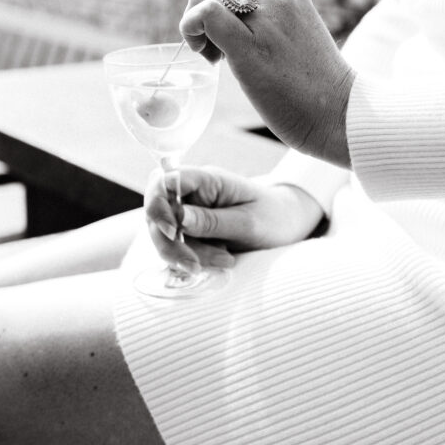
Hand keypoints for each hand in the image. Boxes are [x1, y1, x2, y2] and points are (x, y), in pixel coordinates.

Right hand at [145, 165, 324, 272]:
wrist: (288, 224)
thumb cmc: (273, 216)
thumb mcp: (248, 222)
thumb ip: (212, 221)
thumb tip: (178, 218)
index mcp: (206, 180)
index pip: (165, 182)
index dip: (158, 205)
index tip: (171, 231)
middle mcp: (192, 194)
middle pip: (157, 214)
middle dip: (170, 243)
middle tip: (195, 265)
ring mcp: (189, 213)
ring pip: (165, 236)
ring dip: (186, 255)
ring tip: (225, 261)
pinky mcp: (191, 232)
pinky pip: (176, 248)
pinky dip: (190, 261)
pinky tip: (217, 263)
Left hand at [180, 0, 354, 165]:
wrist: (341, 115)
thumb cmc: (313, 85)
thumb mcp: (294, 32)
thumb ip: (266, 16)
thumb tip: (221, 17)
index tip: (217, 23)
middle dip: (197, 10)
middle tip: (211, 47)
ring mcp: (267, 19)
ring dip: (192, 22)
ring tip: (212, 55)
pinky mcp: (251, 47)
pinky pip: (206, 14)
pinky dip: (191, 28)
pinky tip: (206, 55)